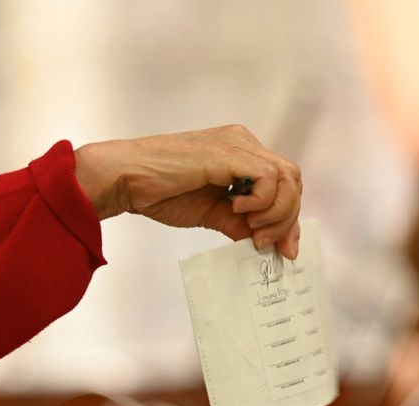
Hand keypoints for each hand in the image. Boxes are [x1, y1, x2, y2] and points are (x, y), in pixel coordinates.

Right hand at [74, 125, 301, 258]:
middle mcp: (243, 144)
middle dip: (288, 219)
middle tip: (269, 246)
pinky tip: (237, 209)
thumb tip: (262, 242)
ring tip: (252, 230)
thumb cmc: (158, 192)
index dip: (288, 217)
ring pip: (286, 178)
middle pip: (291, 180)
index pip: (282, 182)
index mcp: (239, 154)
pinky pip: (268, 177)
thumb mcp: (209, 213)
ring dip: (277, 213)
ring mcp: (238, 145)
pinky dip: (261, 201)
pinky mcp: (229, 153)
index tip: (284, 249)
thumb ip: (237, 223)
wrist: (126, 179)